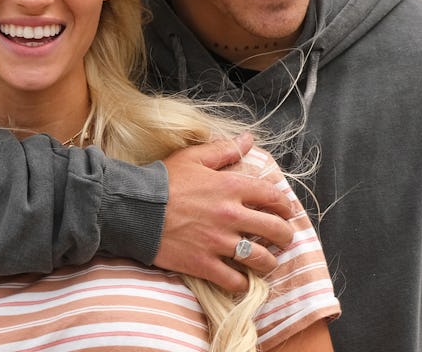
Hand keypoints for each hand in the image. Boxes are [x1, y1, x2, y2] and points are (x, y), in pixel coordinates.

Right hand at [154, 133, 293, 291]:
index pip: (272, 196)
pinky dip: (242, 283)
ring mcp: (219, 242)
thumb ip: (225, 149)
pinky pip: (235, 281)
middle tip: (284, 238)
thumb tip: (248, 138)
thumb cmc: (164, 180)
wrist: (135, 208)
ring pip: (261, 259)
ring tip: (268, 261)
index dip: (285, 205)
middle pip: (275, 230)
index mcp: (231, 186)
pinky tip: (242, 279)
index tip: (286, 211)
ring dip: (269, 261)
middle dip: (285, 236)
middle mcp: (231, 215)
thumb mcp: (194, 157)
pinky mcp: (204, 264)